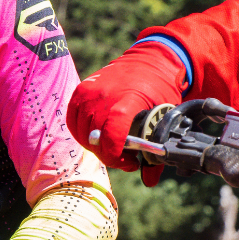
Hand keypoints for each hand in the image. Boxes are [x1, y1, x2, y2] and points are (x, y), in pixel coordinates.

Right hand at [67, 41, 188, 183]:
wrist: (151, 59)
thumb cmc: (161, 89)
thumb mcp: (166, 118)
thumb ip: (156, 150)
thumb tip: (149, 180)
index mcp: (127, 102)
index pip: (110, 137)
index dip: (115, 157)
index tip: (129, 162)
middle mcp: (103, 96)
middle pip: (95, 140)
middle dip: (109, 155)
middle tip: (124, 156)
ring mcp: (89, 91)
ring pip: (81, 133)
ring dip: (94, 144)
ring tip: (111, 143)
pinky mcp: (81, 89)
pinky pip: (72, 119)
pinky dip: (82, 131)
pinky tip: (97, 133)